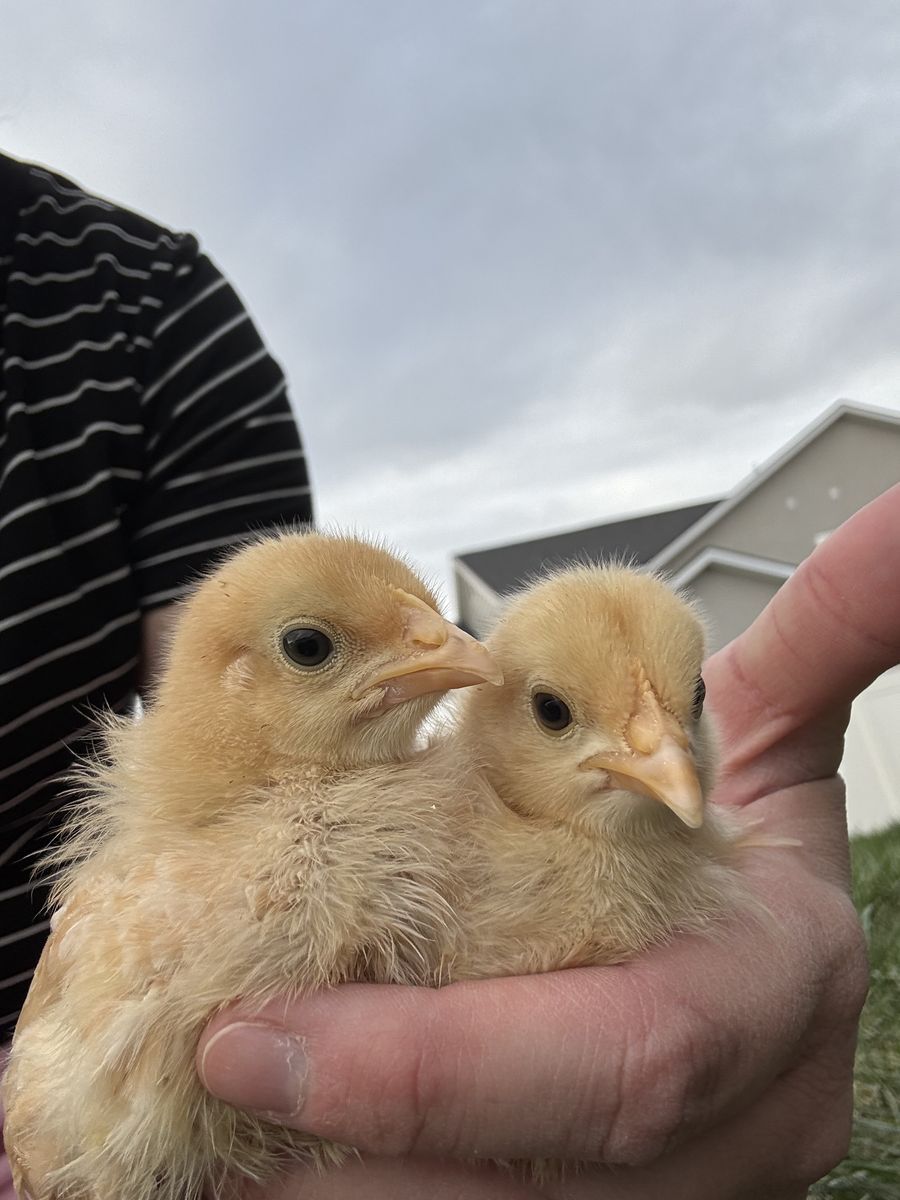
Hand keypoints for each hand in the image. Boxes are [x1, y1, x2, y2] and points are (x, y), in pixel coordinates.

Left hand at [197, 485, 899, 1197]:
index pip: (622, 1060)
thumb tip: (895, 520)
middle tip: (188, 1092)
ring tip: (197, 1139)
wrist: (764, 923)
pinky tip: (260, 1160)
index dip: (440, 1067)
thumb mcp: (770, 725)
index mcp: (775, 986)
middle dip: (351, 1162)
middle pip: (535, 1186)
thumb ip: (825, 634)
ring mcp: (680, 1191)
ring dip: (333, 1197)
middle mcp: (741, 1123)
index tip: (253, 1036)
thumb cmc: (737, 815)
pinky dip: (361, 1195)